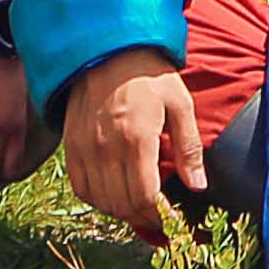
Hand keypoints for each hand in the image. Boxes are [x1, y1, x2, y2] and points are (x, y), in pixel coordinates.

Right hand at [55, 50, 204, 242]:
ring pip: (101, 201)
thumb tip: (197, 186)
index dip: (159, 215)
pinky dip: (98, 199)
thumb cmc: (149, 75)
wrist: (108, 49)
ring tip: (138, 205)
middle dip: (144, 217)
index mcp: (137, 139)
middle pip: (123, 204)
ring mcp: (85, 149)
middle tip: (158, 215)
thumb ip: (188, 148)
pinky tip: (113, 194)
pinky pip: (81, 187)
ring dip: (121, 211)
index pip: (145, 197)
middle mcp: (106, 149)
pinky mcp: (71, 146)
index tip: (170, 218)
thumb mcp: (180, 104)